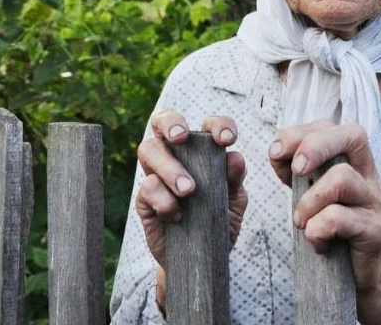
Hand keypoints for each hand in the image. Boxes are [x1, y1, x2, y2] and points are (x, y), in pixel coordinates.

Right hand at [135, 111, 248, 309]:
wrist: (202, 259)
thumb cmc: (219, 221)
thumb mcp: (234, 202)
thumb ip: (235, 180)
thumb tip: (234, 158)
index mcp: (203, 150)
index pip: (208, 125)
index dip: (217, 125)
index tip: (227, 140)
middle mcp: (177, 156)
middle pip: (164, 122)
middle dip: (171, 123)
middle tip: (181, 138)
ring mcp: (158, 175)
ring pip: (149, 149)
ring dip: (168, 167)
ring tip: (189, 190)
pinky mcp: (145, 199)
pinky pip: (147, 187)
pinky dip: (163, 198)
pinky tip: (176, 214)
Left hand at [268, 120, 380, 323]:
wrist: (357, 275)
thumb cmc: (332, 229)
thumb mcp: (311, 192)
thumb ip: (296, 169)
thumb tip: (278, 152)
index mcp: (352, 160)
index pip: (331, 126)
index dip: (300, 132)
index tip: (277, 154)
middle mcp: (368, 174)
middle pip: (352, 135)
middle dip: (315, 146)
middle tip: (296, 171)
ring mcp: (374, 201)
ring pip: (342, 178)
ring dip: (310, 200)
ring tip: (301, 220)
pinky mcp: (375, 230)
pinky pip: (340, 218)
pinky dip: (317, 229)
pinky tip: (315, 241)